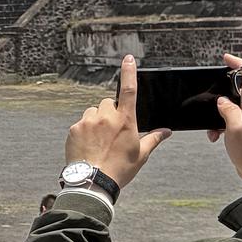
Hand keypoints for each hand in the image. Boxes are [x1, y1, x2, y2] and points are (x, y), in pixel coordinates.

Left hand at [65, 56, 171, 190]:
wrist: (93, 183)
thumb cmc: (119, 169)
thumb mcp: (140, 154)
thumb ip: (154, 139)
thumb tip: (167, 131)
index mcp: (125, 120)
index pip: (129, 90)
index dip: (129, 72)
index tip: (128, 59)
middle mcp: (106, 117)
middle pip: (108, 103)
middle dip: (111, 112)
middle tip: (112, 132)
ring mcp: (88, 122)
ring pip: (93, 112)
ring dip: (96, 120)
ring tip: (99, 141)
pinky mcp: (74, 129)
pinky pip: (81, 123)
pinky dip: (84, 131)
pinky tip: (88, 146)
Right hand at [207, 52, 241, 187]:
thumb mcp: (234, 129)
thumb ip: (228, 110)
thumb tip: (222, 100)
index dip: (237, 65)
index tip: (227, 58)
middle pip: (241, 92)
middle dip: (223, 97)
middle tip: (211, 105)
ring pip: (236, 108)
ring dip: (222, 116)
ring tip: (213, 131)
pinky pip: (237, 121)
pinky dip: (225, 125)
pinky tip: (218, 135)